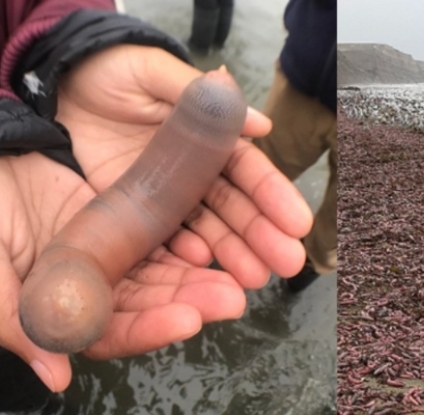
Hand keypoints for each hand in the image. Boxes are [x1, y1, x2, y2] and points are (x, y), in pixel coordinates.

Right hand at [0, 153, 248, 391]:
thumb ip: (14, 318)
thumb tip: (58, 376)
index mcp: (59, 303)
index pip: (110, 331)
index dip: (148, 329)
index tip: (187, 320)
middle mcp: (92, 282)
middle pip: (149, 302)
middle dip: (191, 301)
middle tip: (232, 298)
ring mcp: (112, 249)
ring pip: (164, 270)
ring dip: (201, 275)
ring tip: (242, 275)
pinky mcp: (127, 217)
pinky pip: (164, 232)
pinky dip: (189, 238)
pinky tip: (212, 241)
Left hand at [56, 44, 312, 288]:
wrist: (54, 93)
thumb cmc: (109, 74)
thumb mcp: (151, 72)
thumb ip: (198, 95)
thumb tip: (261, 124)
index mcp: (206, 140)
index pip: (247, 170)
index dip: (273, 195)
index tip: (297, 222)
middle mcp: (193, 175)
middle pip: (234, 208)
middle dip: (262, 235)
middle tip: (287, 262)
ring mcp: (165, 200)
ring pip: (206, 231)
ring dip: (233, 255)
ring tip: (254, 279)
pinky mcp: (134, 218)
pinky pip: (163, 242)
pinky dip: (184, 257)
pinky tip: (202, 266)